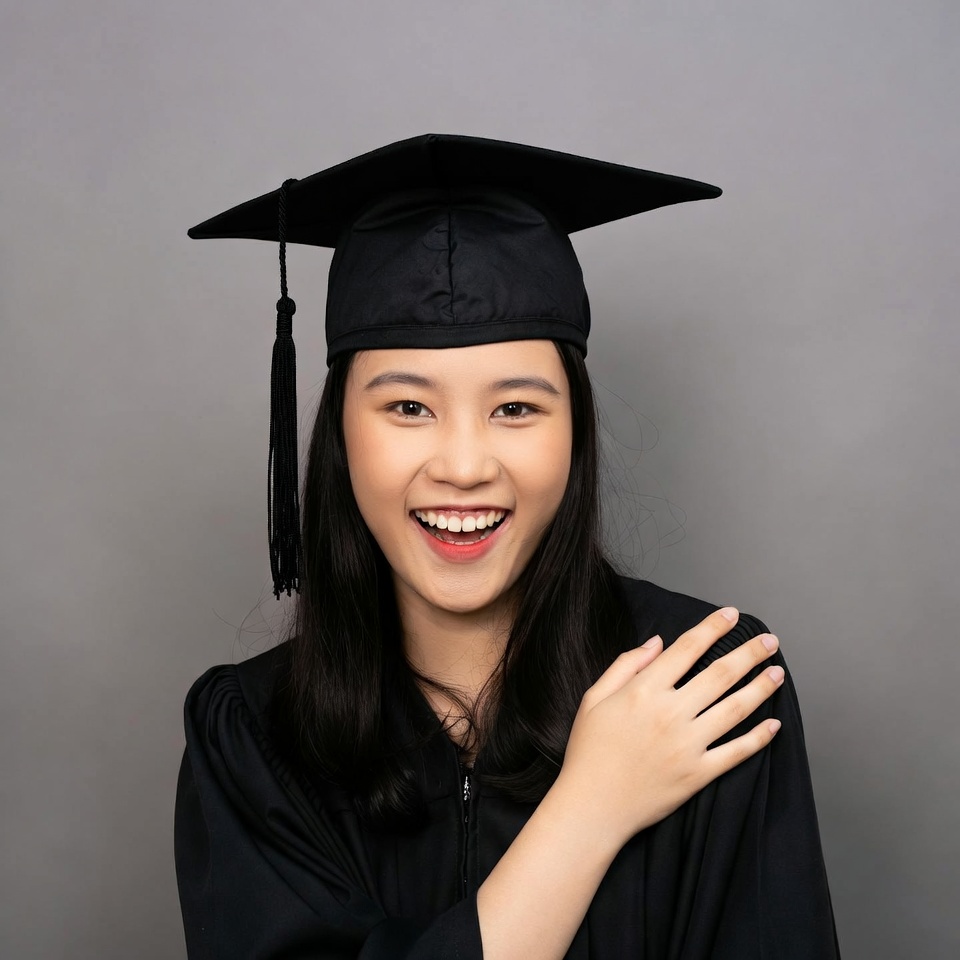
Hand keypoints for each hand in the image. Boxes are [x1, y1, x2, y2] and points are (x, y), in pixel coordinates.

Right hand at [556, 607, 782, 845]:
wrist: (592, 806)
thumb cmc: (589, 751)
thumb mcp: (594, 698)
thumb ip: (625, 665)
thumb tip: (657, 642)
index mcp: (644, 691)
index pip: (687, 649)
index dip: (712, 628)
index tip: (731, 615)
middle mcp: (670, 713)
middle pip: (720, 674)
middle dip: (749, 653)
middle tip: (770, 640)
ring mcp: (688, 745)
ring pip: (735, 709)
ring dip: (760, 688)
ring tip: (777, 673)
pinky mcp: (698, 774)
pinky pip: (736, 752)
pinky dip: (759, 738)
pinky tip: (774, 724)